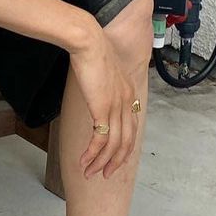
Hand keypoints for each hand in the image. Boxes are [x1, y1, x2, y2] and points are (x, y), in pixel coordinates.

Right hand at [67, 22, 139, 180]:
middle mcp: (127, 103)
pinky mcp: (103, 109)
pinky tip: (83, 161)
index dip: (125, 146)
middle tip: (105, 174)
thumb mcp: (104, 69)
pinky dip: (92, 153)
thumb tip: (97, 88)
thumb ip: (105, 83)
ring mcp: (116, 107)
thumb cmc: (92, 51)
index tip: (115, 157)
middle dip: (116, 161)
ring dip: (101, 162)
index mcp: (130, 93)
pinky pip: (100, 140)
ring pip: (114, 145)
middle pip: (126, 142)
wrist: (88, 42)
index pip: (133, 127)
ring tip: (90, 173)